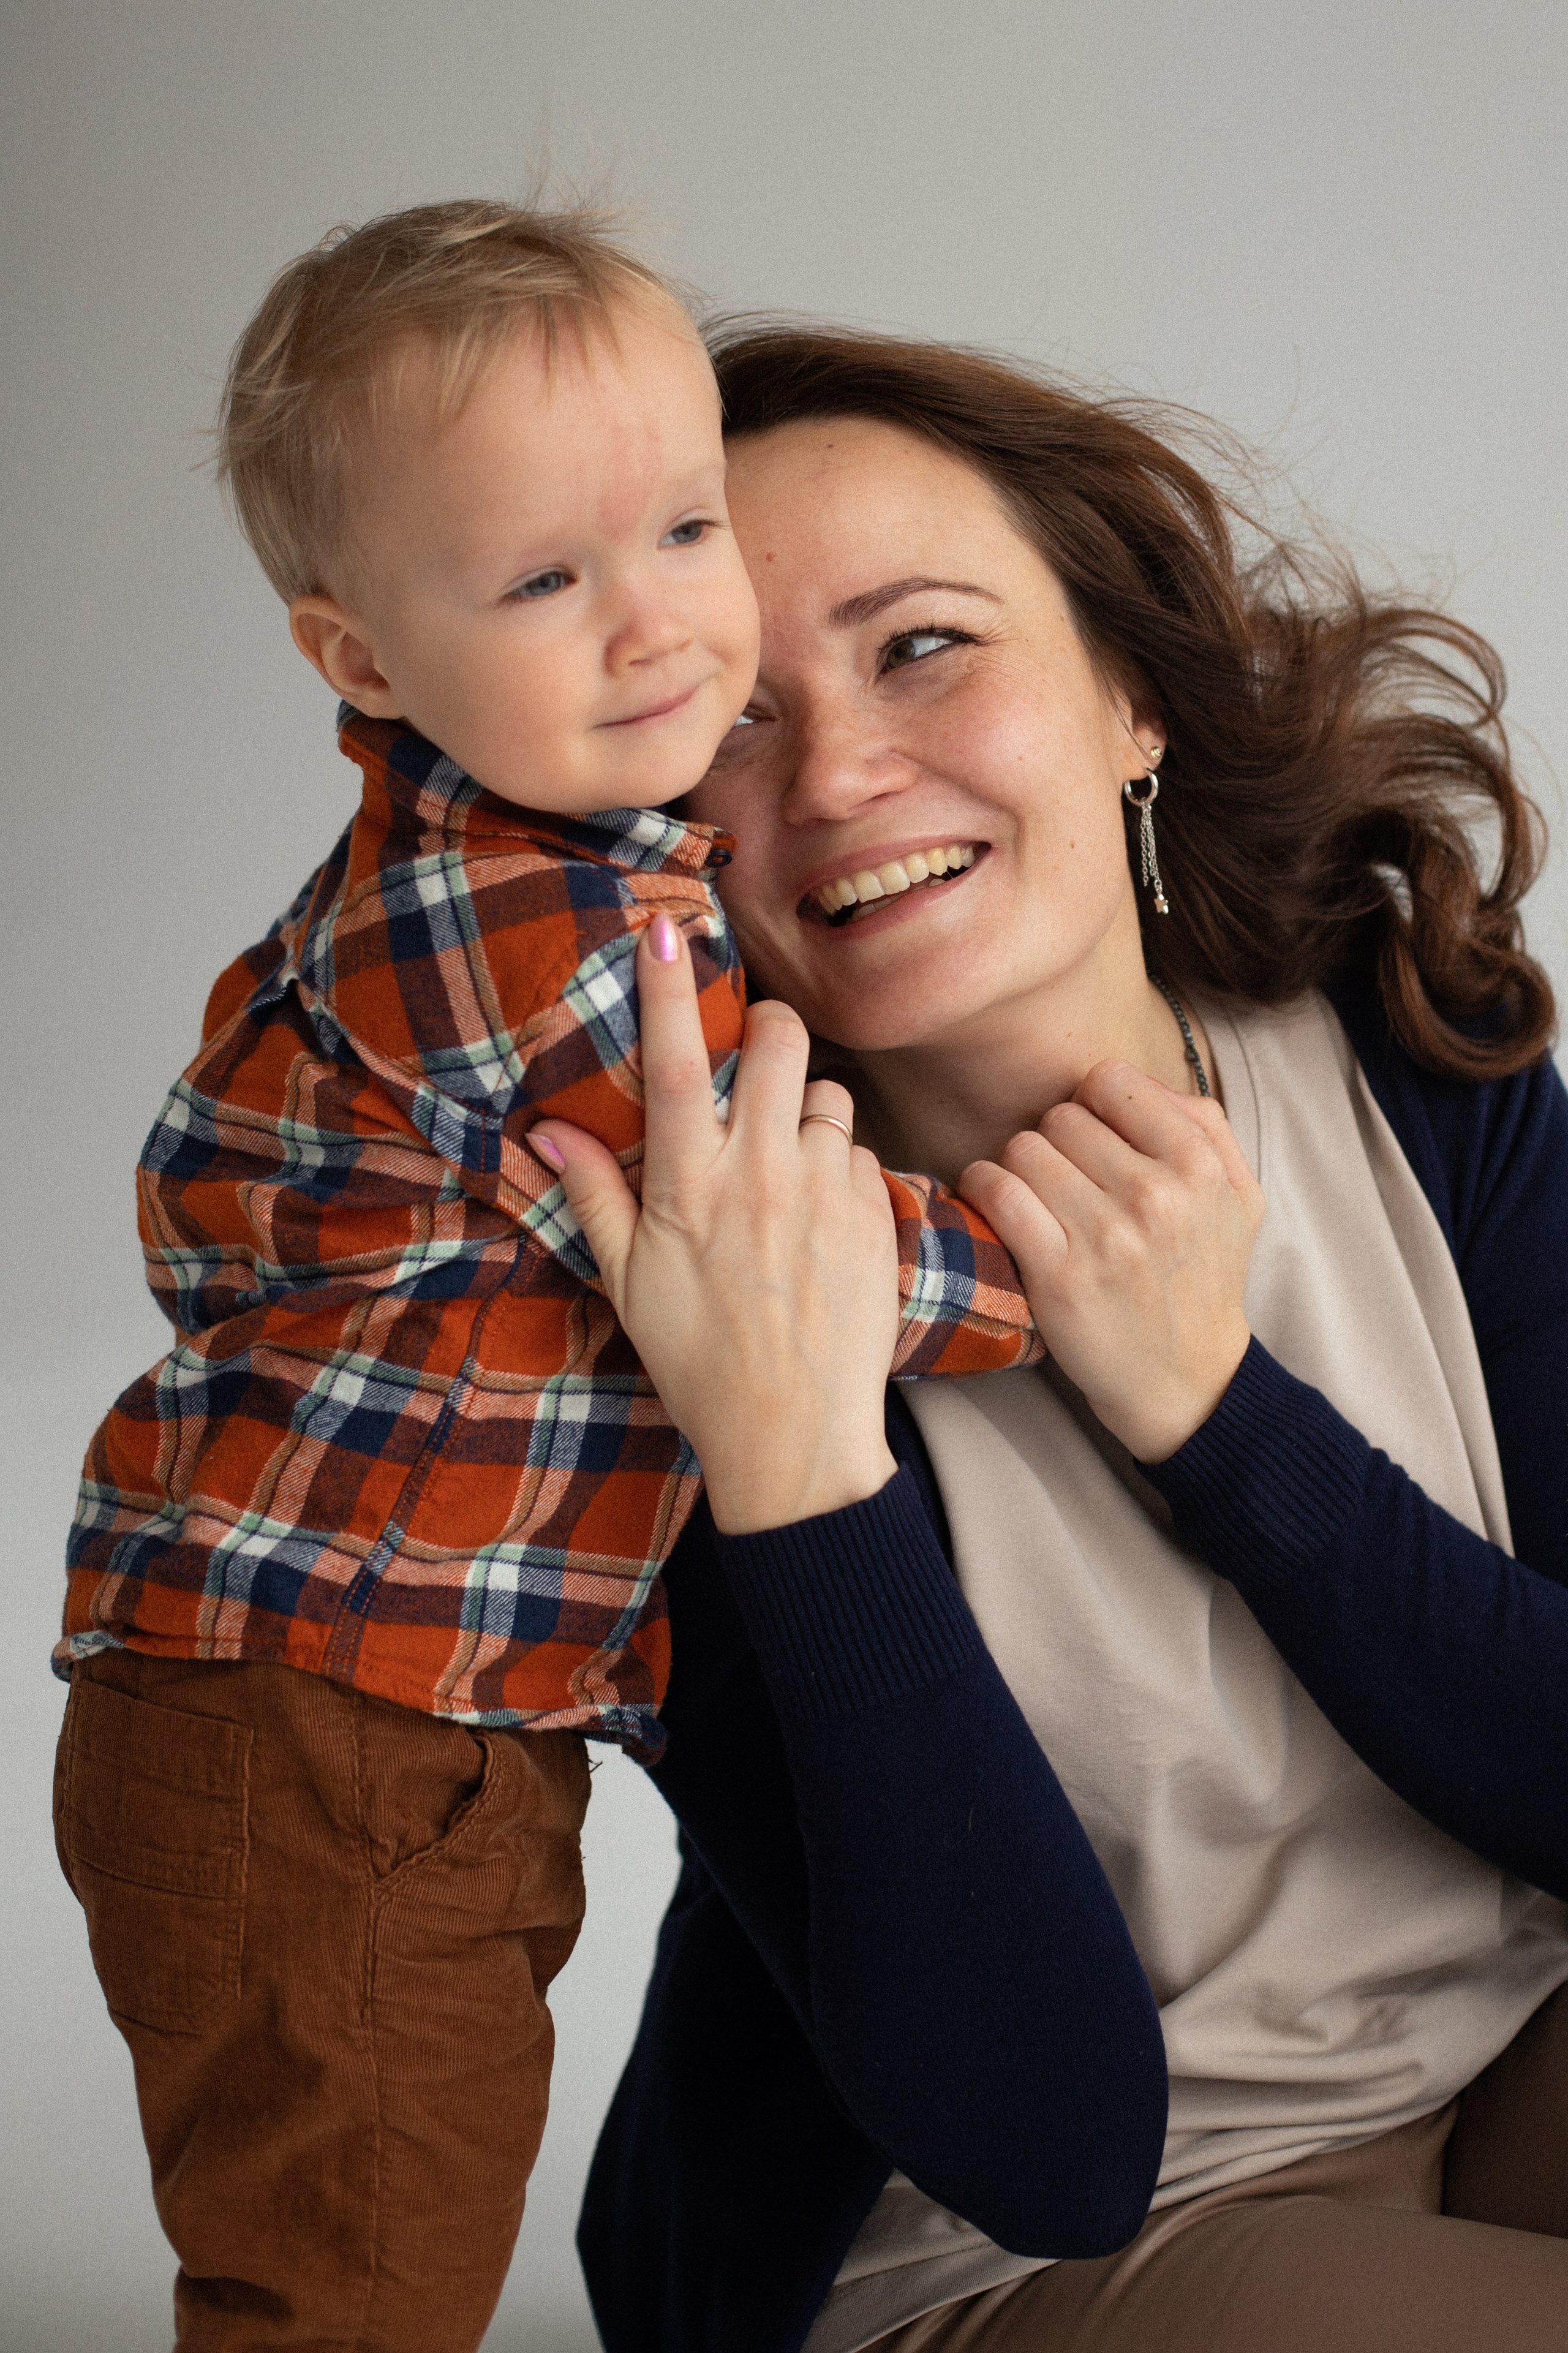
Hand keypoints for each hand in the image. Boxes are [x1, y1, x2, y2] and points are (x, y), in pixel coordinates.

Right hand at [532, 919, 900, 1532]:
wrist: (796, 1439)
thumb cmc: (701, 1364)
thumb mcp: (629, 1283)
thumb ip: (593, 1196)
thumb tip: (545, 1131)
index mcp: (689, 1187)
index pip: (677, 1061)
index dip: (667, 987)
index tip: (665, 929)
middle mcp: (761, 1175)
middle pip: (780, 1040)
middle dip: (767, 1029)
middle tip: (753, 1060)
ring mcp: (825, 1192)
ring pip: (829, 1092)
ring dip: (808, 1107)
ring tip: (786, 1162)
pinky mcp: (875, 1215)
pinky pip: (861, 1149)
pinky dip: (841, 1162)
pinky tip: (820, 1212)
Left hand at [958, 1061, 1263, 1461]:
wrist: (1187, 1379)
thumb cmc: (1204, 1277)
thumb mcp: (1238, 1196)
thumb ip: (1204, 1123)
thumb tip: (1137, 1080)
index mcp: (1198, 1167)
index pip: (1109, 1082)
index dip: (1093, 1105)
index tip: (1091, 1139)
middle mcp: (1155, 1196)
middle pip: (1061, 1118)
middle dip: (1055, 1143)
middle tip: (1063, 1178)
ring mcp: (1105, 1236)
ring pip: (1023, 1149)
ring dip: (1018, 1167)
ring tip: (1035, 1196)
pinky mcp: (1058, 1275)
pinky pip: (997, 1191)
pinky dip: (983, 1187)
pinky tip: (995, 1201)